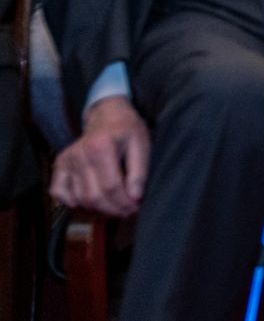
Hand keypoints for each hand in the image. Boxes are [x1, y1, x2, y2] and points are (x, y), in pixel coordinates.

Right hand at [50, 97, 150, 216]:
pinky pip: (58, 193)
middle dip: (113, 209)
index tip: (136, 208)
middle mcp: (78, 154)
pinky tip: (90, 200)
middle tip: (128, 211)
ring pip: (79, 199)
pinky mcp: (59, 165)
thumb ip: (139, 171)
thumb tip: (135, 198)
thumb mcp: (141, 144)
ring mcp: (66, 160)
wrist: (107, 116)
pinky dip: (72, 203)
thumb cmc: (127, 130)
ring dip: (98, 209)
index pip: (111, 187)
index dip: (124, 203)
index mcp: (100, 147)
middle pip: (93, 197)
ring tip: (115, 205)